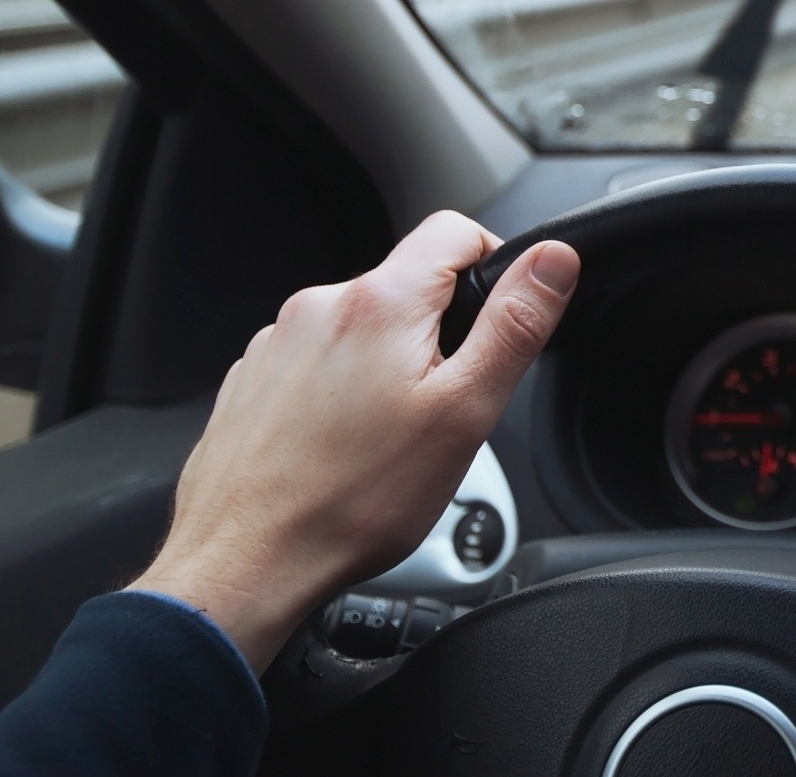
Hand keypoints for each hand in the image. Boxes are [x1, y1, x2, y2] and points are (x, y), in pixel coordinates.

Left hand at [131, 212, 579, 671]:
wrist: (243, 565)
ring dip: (387, 365)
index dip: (494, 264)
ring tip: (387, 440)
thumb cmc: (351, 502)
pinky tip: (342, 448)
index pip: (455, 230)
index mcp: (380, 303)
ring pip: (362, 328)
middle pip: (407, 285)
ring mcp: (278, 343)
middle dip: (439, 334)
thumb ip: (514, 325)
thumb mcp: (464, 413)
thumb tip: (552, 261)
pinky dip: (339, 392)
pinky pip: (317, 363)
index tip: (497, 320)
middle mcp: (319, 307)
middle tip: (442, 408)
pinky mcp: (252, 380)